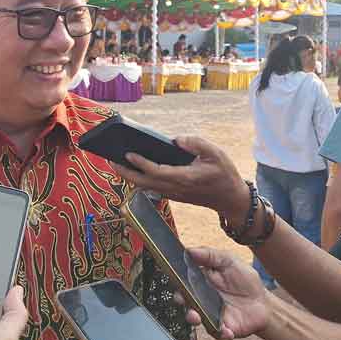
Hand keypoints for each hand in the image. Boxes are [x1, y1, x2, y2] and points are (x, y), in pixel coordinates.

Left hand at [110, 135, 249, 216]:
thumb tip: (177, 139)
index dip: (141, 164)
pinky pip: (150, 187)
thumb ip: (197, 144)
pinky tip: (132, 167)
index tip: (128, 154)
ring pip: (144, 187)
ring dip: (128, 176)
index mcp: (185, 178)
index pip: (157, 172)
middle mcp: (175, 188)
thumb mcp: (216, 154)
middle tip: (109, 159)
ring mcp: (172, 193)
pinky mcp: (172, 194)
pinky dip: (138, 178)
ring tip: (115, 162)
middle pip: (143, 182)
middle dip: (125, 172)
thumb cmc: (224, 174)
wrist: (230, 199)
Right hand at [178, 247, 269, 339]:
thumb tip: (189, 250)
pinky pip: (217, 333)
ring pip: (196, 318)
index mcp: (200, 281)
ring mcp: (211, 314)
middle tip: (183, 298)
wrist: (262, 301)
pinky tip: (227, 331)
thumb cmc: (244, 280)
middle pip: (185, 299)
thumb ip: (210, 255)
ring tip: (196, 316)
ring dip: (193, 318)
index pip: (183, 280)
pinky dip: (221, 334)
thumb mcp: (229, 261)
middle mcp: (202, 298)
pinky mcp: (223, 328)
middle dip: (181, 299)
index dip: (177, 279)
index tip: (176, 277)